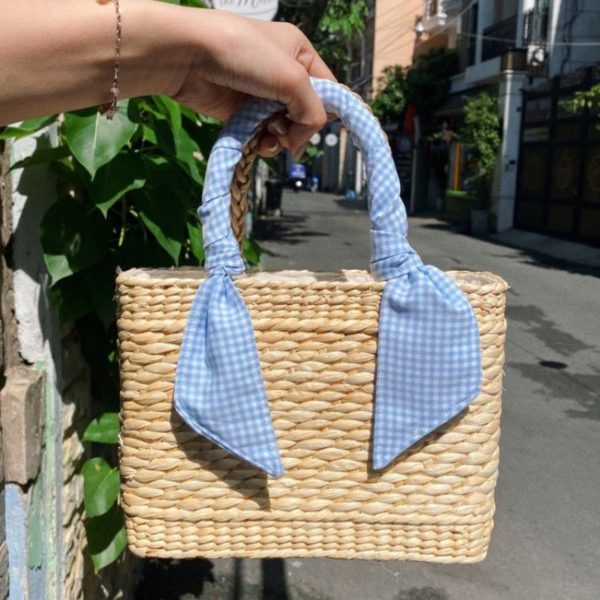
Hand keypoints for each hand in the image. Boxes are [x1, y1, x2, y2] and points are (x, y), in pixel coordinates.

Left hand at [170, 9, 335, 156]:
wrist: (188, 56)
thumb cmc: (244, 54)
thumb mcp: (292, 78)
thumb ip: (312, 110)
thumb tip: (303, 140)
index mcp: (300, 54)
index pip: (328, 89)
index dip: (326, 111)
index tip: (315, 128)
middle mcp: (282, 74)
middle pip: (305, 114)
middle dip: (298, 129)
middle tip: (286, 133)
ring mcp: (260, 94)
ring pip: (283, 129)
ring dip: (279, 140)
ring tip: (268, 139)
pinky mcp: (240, 112)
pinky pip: (261, 135)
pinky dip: (261, 143)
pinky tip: (255, 144)